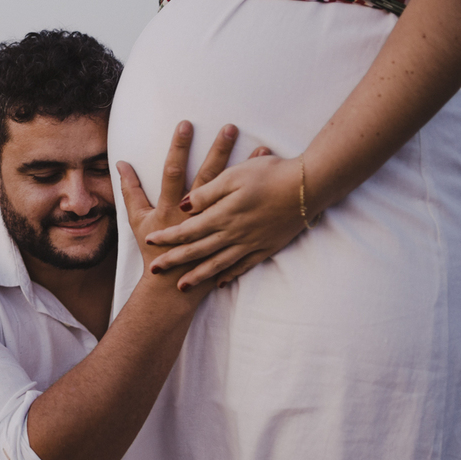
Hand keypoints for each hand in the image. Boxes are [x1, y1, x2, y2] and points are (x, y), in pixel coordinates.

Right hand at [119, 121, 254, 289]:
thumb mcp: (137, 220)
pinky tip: (270, 179)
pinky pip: (248, 212)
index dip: (178, 147)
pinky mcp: (229, 238)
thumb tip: (120, 163)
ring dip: (246, 170)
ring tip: (263, 148)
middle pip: (209, 178)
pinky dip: (258, 194)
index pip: (173, 171)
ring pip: (233, 194)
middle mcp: (194, 217)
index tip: (186, 124)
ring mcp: (214, 227)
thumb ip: (130, 190)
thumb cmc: (153, 251)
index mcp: (171, 210)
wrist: (173, 287)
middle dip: (217, 150)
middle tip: (230, 126)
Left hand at [146, 154, 305, 288]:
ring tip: (181, 286)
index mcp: (224, 214)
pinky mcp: (266, 247)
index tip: (150, 241)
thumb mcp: (235, 175)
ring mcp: (251, 243)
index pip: (188, 229)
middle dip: (175, 261)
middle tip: (155, 270)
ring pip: (219, 263)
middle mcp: (234, 233)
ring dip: (198, 275)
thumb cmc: (271, 174)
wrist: (310, 186)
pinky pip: (244, 266)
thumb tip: (184, 205)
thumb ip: (207, 192)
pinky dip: (230, 274)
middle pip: (198, 250)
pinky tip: (220, 282)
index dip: (168, 236)